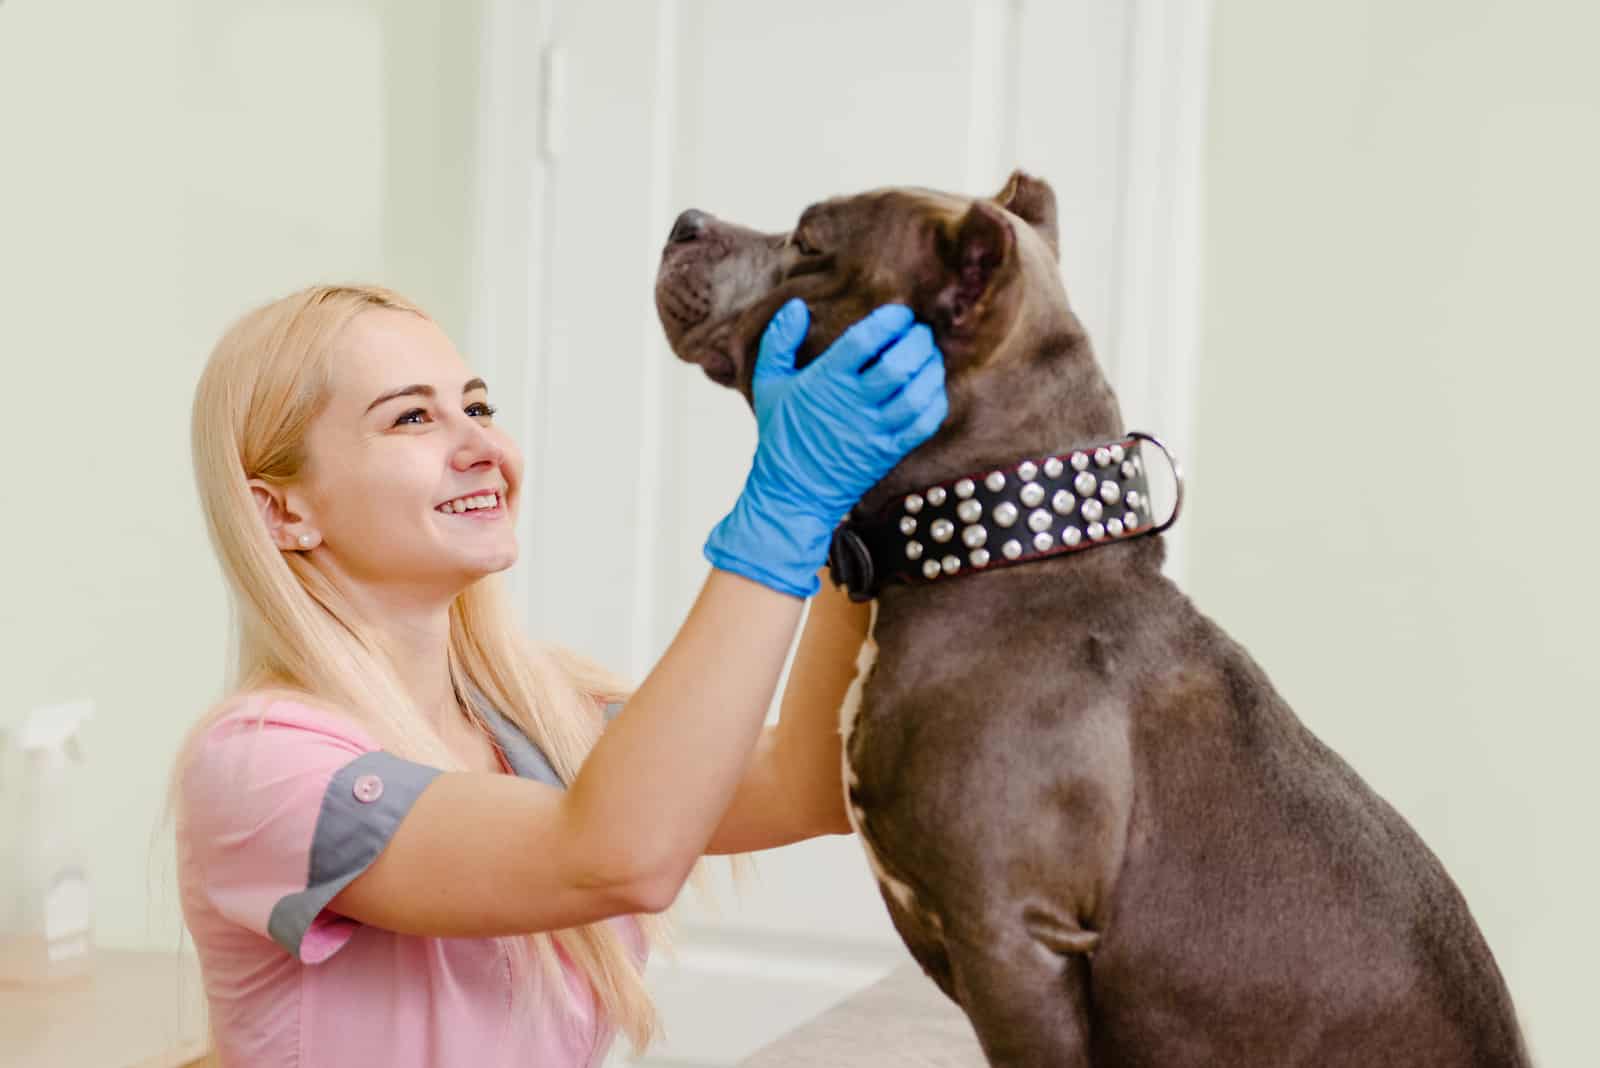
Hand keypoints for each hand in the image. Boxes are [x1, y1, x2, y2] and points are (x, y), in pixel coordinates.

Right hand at [704, 299, 947, 597]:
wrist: (792, 493)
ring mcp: (873, 430)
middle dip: (918, 341)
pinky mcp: (888, 452)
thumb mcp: (768, 383)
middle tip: (920, 333)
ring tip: (930, 356)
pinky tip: (932, 388)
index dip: (890, 320)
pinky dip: (935, 401)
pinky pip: (924, 423)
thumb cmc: (781, 434)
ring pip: (917, 393)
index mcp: (824, 381)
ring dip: (931, 368)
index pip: (865, 339)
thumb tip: (796, 306)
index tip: (900, 314)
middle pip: (899, 364)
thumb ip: (779, 341)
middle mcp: (852, 404)